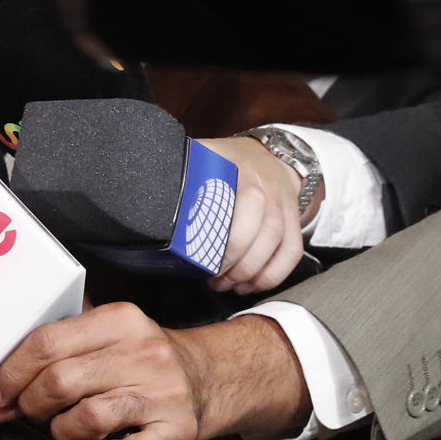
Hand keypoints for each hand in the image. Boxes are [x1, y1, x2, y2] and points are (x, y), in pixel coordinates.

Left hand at [0, 304, 309, 439]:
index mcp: (118, 320)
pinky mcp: (177, 432)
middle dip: (31, 405)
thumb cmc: (141, 359)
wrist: (207, 377)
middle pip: (60, 381)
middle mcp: (143, 353)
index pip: (46, 343)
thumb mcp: (105, 333)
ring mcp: (163, 393)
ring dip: (62, 433)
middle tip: (29, 414)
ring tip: (66, 431)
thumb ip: (55, 350)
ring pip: (86, 418)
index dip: (11, 374)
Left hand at [196, 136, 304, 293]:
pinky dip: (273, 275)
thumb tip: (146, 185)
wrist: (270, 156)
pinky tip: (252, 285)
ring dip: (251, 271)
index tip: (198, 255)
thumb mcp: (203, 154)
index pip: (232, 203)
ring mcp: (282, 206)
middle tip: (213, 277)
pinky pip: (291, 252)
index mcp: (237, 170)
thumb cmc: (229, 162)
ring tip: (227, 285)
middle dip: (235, 260)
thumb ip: (181, 169)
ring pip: (277, 243)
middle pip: (259, 228)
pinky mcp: (294, 222)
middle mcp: (264, 188)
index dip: (217, 234)